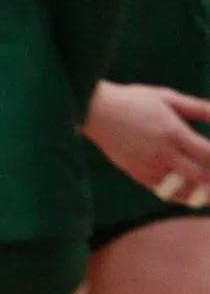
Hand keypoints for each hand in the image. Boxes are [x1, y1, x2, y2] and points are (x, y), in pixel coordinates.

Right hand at [84, 81, 209, 204]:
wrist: (94, 112)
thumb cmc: (132, 100)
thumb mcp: (166, 97)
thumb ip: (197, 107)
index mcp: (174, 133)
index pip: (209, 154)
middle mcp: (164, 154)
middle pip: (201, 176)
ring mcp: (150, 167)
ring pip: (185, 190)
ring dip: (203, 193)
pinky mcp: (138, 174)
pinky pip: (165, 192)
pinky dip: (182, 196)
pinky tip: (192, 194)